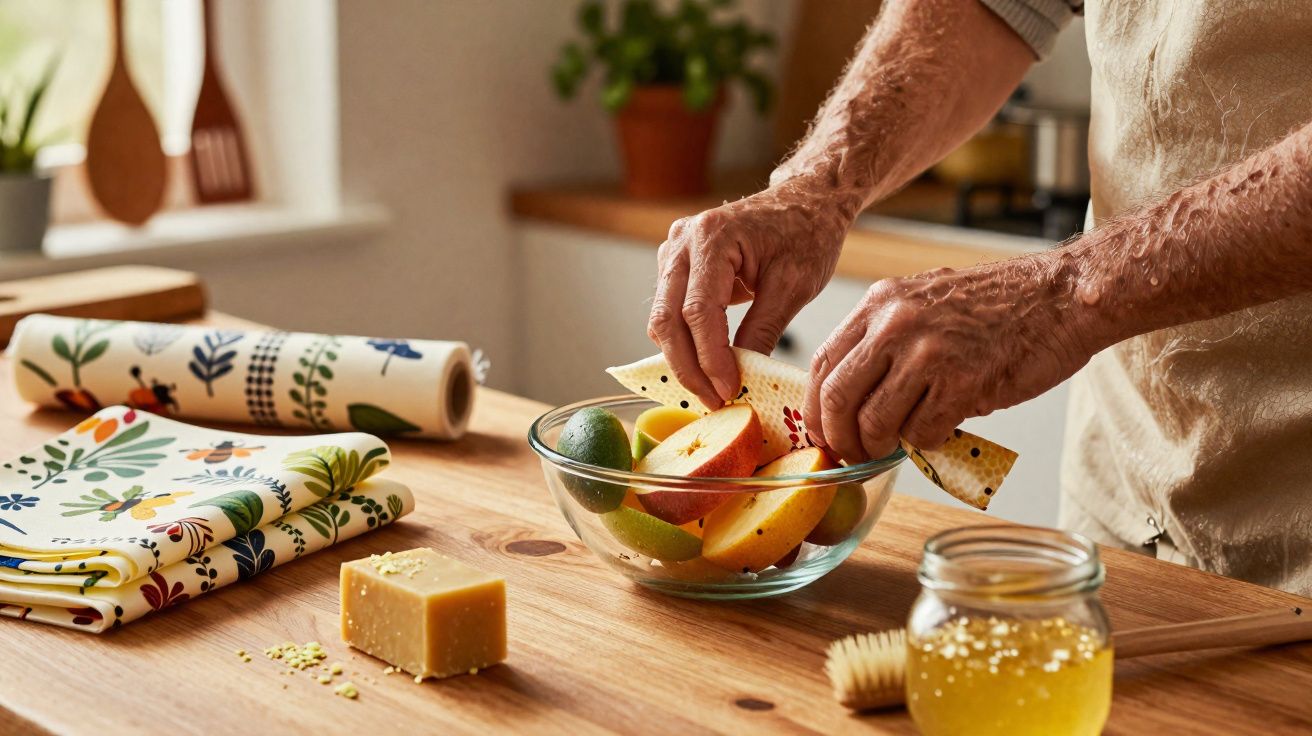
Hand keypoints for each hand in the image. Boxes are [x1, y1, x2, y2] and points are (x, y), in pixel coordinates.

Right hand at [648, 182, 853, 408]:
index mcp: (712, 236)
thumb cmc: (806, 233)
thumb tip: (742, 379)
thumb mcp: (793, 286)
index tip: (727, 391)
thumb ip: (763, 331)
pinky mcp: (675, 264)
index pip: (698, 311)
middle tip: (714, 402)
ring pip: (662, 319)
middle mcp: (682, 240)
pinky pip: (669, 312)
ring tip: (712, 389)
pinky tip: (706, 365)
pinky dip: (684, 342)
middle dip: (688, 368)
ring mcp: (673, 251)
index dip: (710, 358)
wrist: (805, 201)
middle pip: (667, 319)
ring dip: (682, 359)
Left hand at [806, 259, 1098, 462]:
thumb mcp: (922, 305)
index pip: (821, 364)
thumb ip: (883, 343)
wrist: (1061, 297)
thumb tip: (852, 401)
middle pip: (836, 398)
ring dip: (880, 446)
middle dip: (840, 438)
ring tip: (897, 445)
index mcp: (880, 304)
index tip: (823, 433)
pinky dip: (926, 442)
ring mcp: (927, 352)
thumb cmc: (998, 308)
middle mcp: (894, 324)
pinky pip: (922, 432)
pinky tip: (942, 427)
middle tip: (853, 454)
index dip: (815, 409)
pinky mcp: (961, 381)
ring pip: (874, 422)